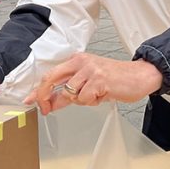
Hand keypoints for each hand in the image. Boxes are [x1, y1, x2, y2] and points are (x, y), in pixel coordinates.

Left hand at [24, 52, 162, 114]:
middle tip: (45, 108)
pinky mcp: (99, 80)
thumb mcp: (89, 82)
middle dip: (44, 95)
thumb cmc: (115, 79)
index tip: (30, 100)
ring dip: (81, 100)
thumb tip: (51, 103)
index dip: (39, 90)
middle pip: (51, 78)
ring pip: (70, 94)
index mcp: (77, 60)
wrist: (139, 76)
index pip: (51, 74)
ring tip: (96, 95)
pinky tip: (103, 95)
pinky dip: (92, 102)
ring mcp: (90, 70)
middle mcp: (81, 62)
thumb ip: (70, 91)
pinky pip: (85, 99)